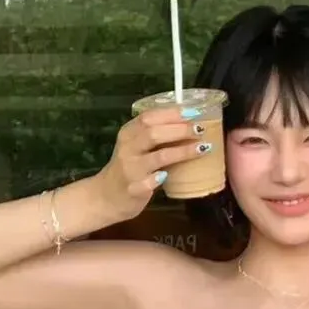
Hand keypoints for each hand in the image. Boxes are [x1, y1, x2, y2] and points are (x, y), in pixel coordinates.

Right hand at [95, 106, 210, 220]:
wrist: (106, 197)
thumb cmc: (129, 168)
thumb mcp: (136, 147)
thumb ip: (155, 135)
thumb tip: (189, 123)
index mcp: (128, 133)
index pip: (148, 117)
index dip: (172, 113)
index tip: (193, 112)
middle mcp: (128, 148)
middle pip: (153, 133)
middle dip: (180, 130)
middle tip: (200, 129)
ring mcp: (130, 169)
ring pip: (158, 156)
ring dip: (182, 151)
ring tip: (202, 148)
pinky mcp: (134, 189)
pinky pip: (148, 182)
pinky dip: (159, 178)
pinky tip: (169, 175)